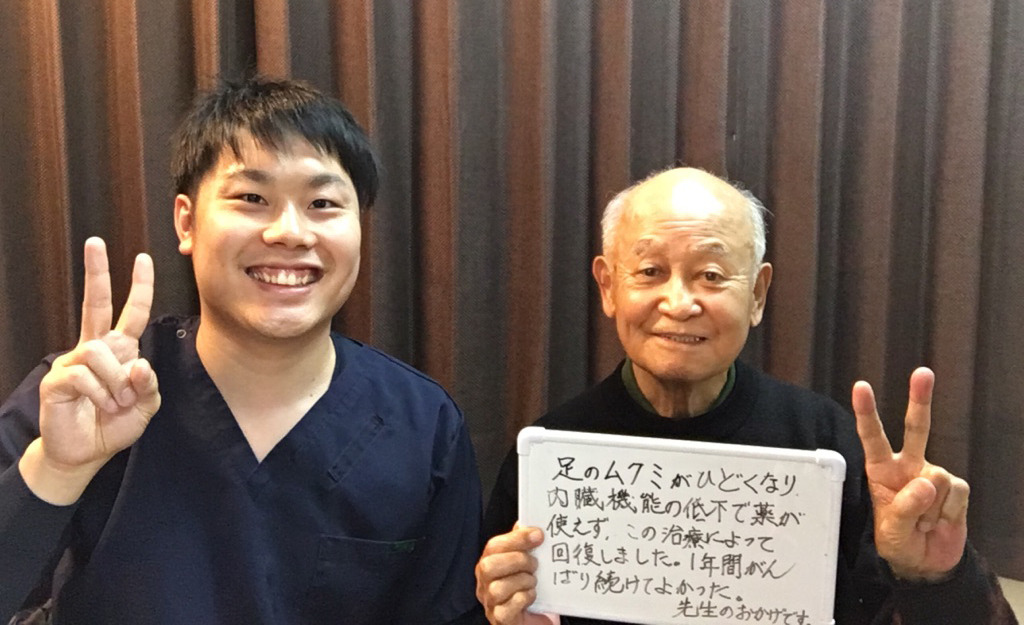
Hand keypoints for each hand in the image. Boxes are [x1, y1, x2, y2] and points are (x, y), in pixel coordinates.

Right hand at [20, 237, 159, 503]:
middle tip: (96, 241)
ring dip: (116, 382)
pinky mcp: (58, 379)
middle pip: (95, 303)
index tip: (142, 258)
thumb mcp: (145, 406)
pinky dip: (101, 394)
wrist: (84, 453)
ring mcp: (73, 361)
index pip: (130, 313)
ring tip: (116, 403)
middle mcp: (95, 349)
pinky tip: (100, 405)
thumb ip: (149, 385)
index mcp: (119, 350)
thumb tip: (139, 363)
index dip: (138, 287)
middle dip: (97, 272)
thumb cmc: (113, 425)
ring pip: (102, 353)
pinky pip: (85, 375)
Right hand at [475, 524, 555, 624]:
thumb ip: (521, 545)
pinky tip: (531, 596)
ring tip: (533, 582)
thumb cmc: (525, 589)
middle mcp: (484, 583)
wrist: (532, 620)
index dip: (516, 539)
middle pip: (489, 566)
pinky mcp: (500, 620)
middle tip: (535, 564)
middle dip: (517, 561)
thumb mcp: (523, 564)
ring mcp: (489, 603)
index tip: (538, 535)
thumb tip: (525, 523)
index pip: (493, 546)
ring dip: (522, 582)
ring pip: (498, 588)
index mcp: (488, 564)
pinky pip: (506, 609)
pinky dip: (522, 600)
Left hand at [852, 367, 968, 580]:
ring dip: (931, 509)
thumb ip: (903, 508)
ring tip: (922, 524)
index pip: (871, 437)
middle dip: (920, 399)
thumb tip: (927, 481)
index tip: (860, 386)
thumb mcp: (889, 532)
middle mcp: (907, 465)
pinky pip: (957, 493)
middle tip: (923, 372)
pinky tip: (940, 522)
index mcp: (880, 470)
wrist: (924, 562)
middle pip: (916, 428)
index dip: (867, 412)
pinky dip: (949, 513)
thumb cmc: (896, 542)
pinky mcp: (956, 489)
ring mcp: (933, 474)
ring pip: (938, 479)